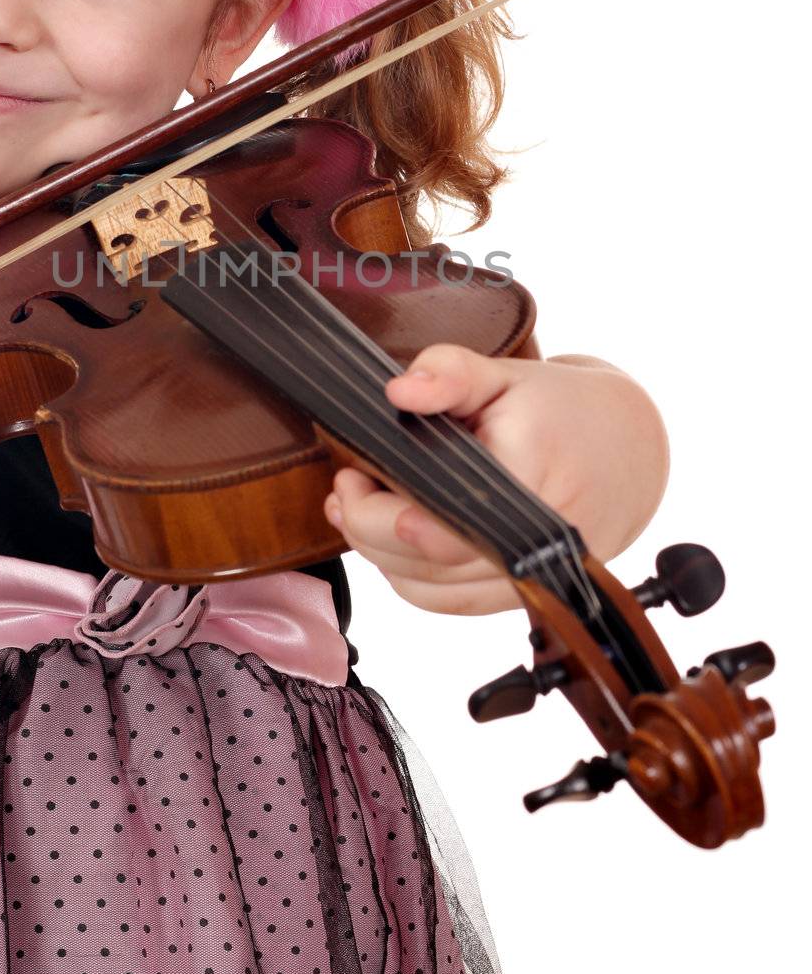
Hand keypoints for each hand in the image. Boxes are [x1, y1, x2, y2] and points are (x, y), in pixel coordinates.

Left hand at [324, 344, 668, 615]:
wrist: (625, 454)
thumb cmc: (561, 413)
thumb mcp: (506, 375)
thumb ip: (451, 372)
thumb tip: (401, 390)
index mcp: (532, 477)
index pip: (448, 527)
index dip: (385, 516)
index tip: (352, 478)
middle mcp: (535, 539)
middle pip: (426, 559)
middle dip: (367, 523)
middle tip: (346, 481)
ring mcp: (528, 576)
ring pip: (428, 587)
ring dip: (379, 551)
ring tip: (361, 502)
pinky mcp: (519, 595)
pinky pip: (447, 601)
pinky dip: (408, 574)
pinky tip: (395, 533)